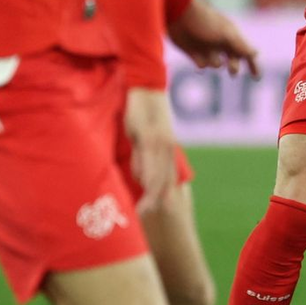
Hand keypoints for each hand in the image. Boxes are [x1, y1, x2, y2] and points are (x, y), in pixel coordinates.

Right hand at [123, 87, 177, 213]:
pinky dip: (145, 171)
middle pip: (164, 180)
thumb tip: (138, 179)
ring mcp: (158, 142)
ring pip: (157, 172)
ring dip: (151, 192)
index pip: (167, 179)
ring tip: (143, 209)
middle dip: (157, 201)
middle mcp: (167, 149)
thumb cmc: (142, 114)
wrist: (146, 88)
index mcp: (167, 151)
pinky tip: (143, 184)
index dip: (162, 198)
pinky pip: (147, 156)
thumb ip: (141, 159)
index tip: (156, 214)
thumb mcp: (142, 140)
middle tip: (146, 217)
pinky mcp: (147, 134)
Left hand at [168, 0, 259, 76]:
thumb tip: (256, 54)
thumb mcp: (226, 35)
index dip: (252, 64)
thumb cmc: (205, 22)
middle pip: (233, 60)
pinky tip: (196, 55)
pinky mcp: (193, 52)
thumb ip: (241, 46)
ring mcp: (207, 47)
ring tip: (209, 54)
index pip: (246, 52)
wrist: (178, 13)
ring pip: (216, 64)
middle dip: (233, 66)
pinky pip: (202, 65)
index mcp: (231, 35)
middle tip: (232, 71)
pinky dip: (201, 63)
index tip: (256, 77)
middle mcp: (220, 42)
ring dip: (214, 62)